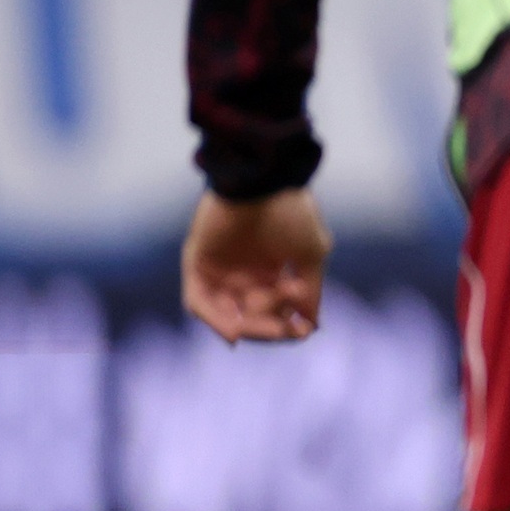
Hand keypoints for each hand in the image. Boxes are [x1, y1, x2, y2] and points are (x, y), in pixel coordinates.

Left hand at [181, 189, 330, 342]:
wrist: (262, 180)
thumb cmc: (291, 212)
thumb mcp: (310, 254)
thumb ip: (310, 291)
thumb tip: (312, 324)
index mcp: (272, 271)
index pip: (277, 311)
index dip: (291, 326)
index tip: (304, 330)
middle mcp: (245, 274)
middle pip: (253, 318)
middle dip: (270, 328)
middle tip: (284, 329)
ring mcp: (219, 270)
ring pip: (226, 314)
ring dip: (246, 328)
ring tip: (259, 329)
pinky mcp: (197, 263)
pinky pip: (198, 301)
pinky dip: (214, 319)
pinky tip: (235, 330)